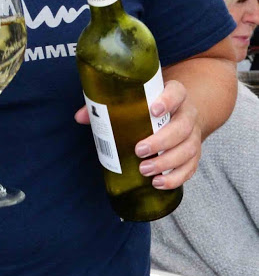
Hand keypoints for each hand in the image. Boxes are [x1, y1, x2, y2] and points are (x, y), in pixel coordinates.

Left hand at [74, 79, 200, 189]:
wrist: (179, 110)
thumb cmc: (150, 103)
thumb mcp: (135, 97)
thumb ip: (108, 104)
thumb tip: (80, 117)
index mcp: (175, 93)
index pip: (177, 92)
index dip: (168, 100)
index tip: (153, 109)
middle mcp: (188, 113)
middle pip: (183, 126)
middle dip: (161, 141)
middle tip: (139, 150)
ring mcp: (194, 134)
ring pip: (188, 149)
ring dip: (167, 162)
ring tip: (145, 171)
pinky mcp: (195, 153)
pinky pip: (191, 167)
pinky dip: (176, 177)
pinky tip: (159, 183)